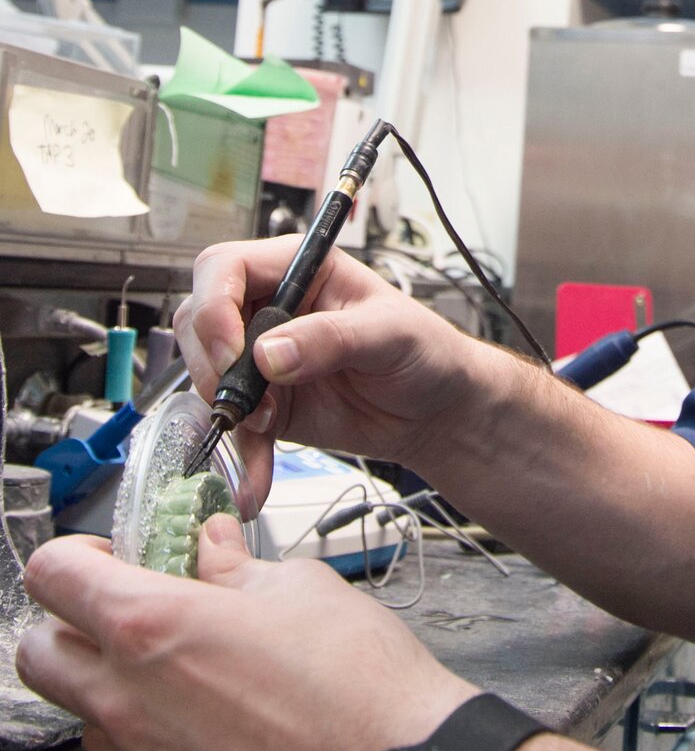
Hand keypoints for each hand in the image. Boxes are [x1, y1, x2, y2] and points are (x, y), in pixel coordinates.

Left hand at [16, 518, 476, 750]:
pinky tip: (204, 726)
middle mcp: (126, 700)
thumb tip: (214, 548)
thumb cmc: (362, 685)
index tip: (114, 559)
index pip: (53, 576)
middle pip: (37, 652)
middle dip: (70, 624)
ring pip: (79, 714)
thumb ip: (237, 567)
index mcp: (151, 626)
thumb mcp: (302, 590)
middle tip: (129, 613)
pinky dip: (143, 739)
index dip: (78, 557)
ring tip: (178, 675)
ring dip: (107, 686)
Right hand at [174, 237, 494, 506]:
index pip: (226, 268)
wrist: (437, 410)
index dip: (215, 306)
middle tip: (247, 398)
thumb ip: (330, 338)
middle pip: (201, 320)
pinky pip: (234, 425)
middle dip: (212, 363)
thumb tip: (270, 353)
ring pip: (206, 372)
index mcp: (298, 269)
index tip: (234, 351)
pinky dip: (241, 454)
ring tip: (264, 428)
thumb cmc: (424, 351)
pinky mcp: (266, 402)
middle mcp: (271, 307)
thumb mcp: (388, 334)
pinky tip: (254, 481)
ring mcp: (263, 356)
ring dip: (224, 407)